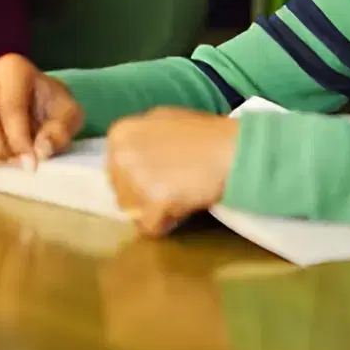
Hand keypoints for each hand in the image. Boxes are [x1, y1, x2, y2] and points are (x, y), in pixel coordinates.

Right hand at [0, 55, 81, 167]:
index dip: (20, 140)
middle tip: (14, 161)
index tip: (30, 163)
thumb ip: (60, 131)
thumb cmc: (50, 107)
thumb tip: (41, 151)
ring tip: (4, 158)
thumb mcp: (68, 115)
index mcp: (13, 67)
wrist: (33, 104)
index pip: (10, 106)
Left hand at [106, 108, 239, 236]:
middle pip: (121, 193)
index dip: (139, 180)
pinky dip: (166, 224)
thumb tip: (132, 161)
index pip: (116, 171)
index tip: (163, 177)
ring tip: (181, 196)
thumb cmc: (205, 134)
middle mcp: (120, 156)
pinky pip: (150, 227)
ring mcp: (136, 179)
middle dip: (144, 197)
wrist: (234, 149)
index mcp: (120, 135)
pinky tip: (184, 208)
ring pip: (134, 212)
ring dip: (155, 211)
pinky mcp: (154, 201)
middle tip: (174, 188)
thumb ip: (141, 140)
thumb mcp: (163, 122)